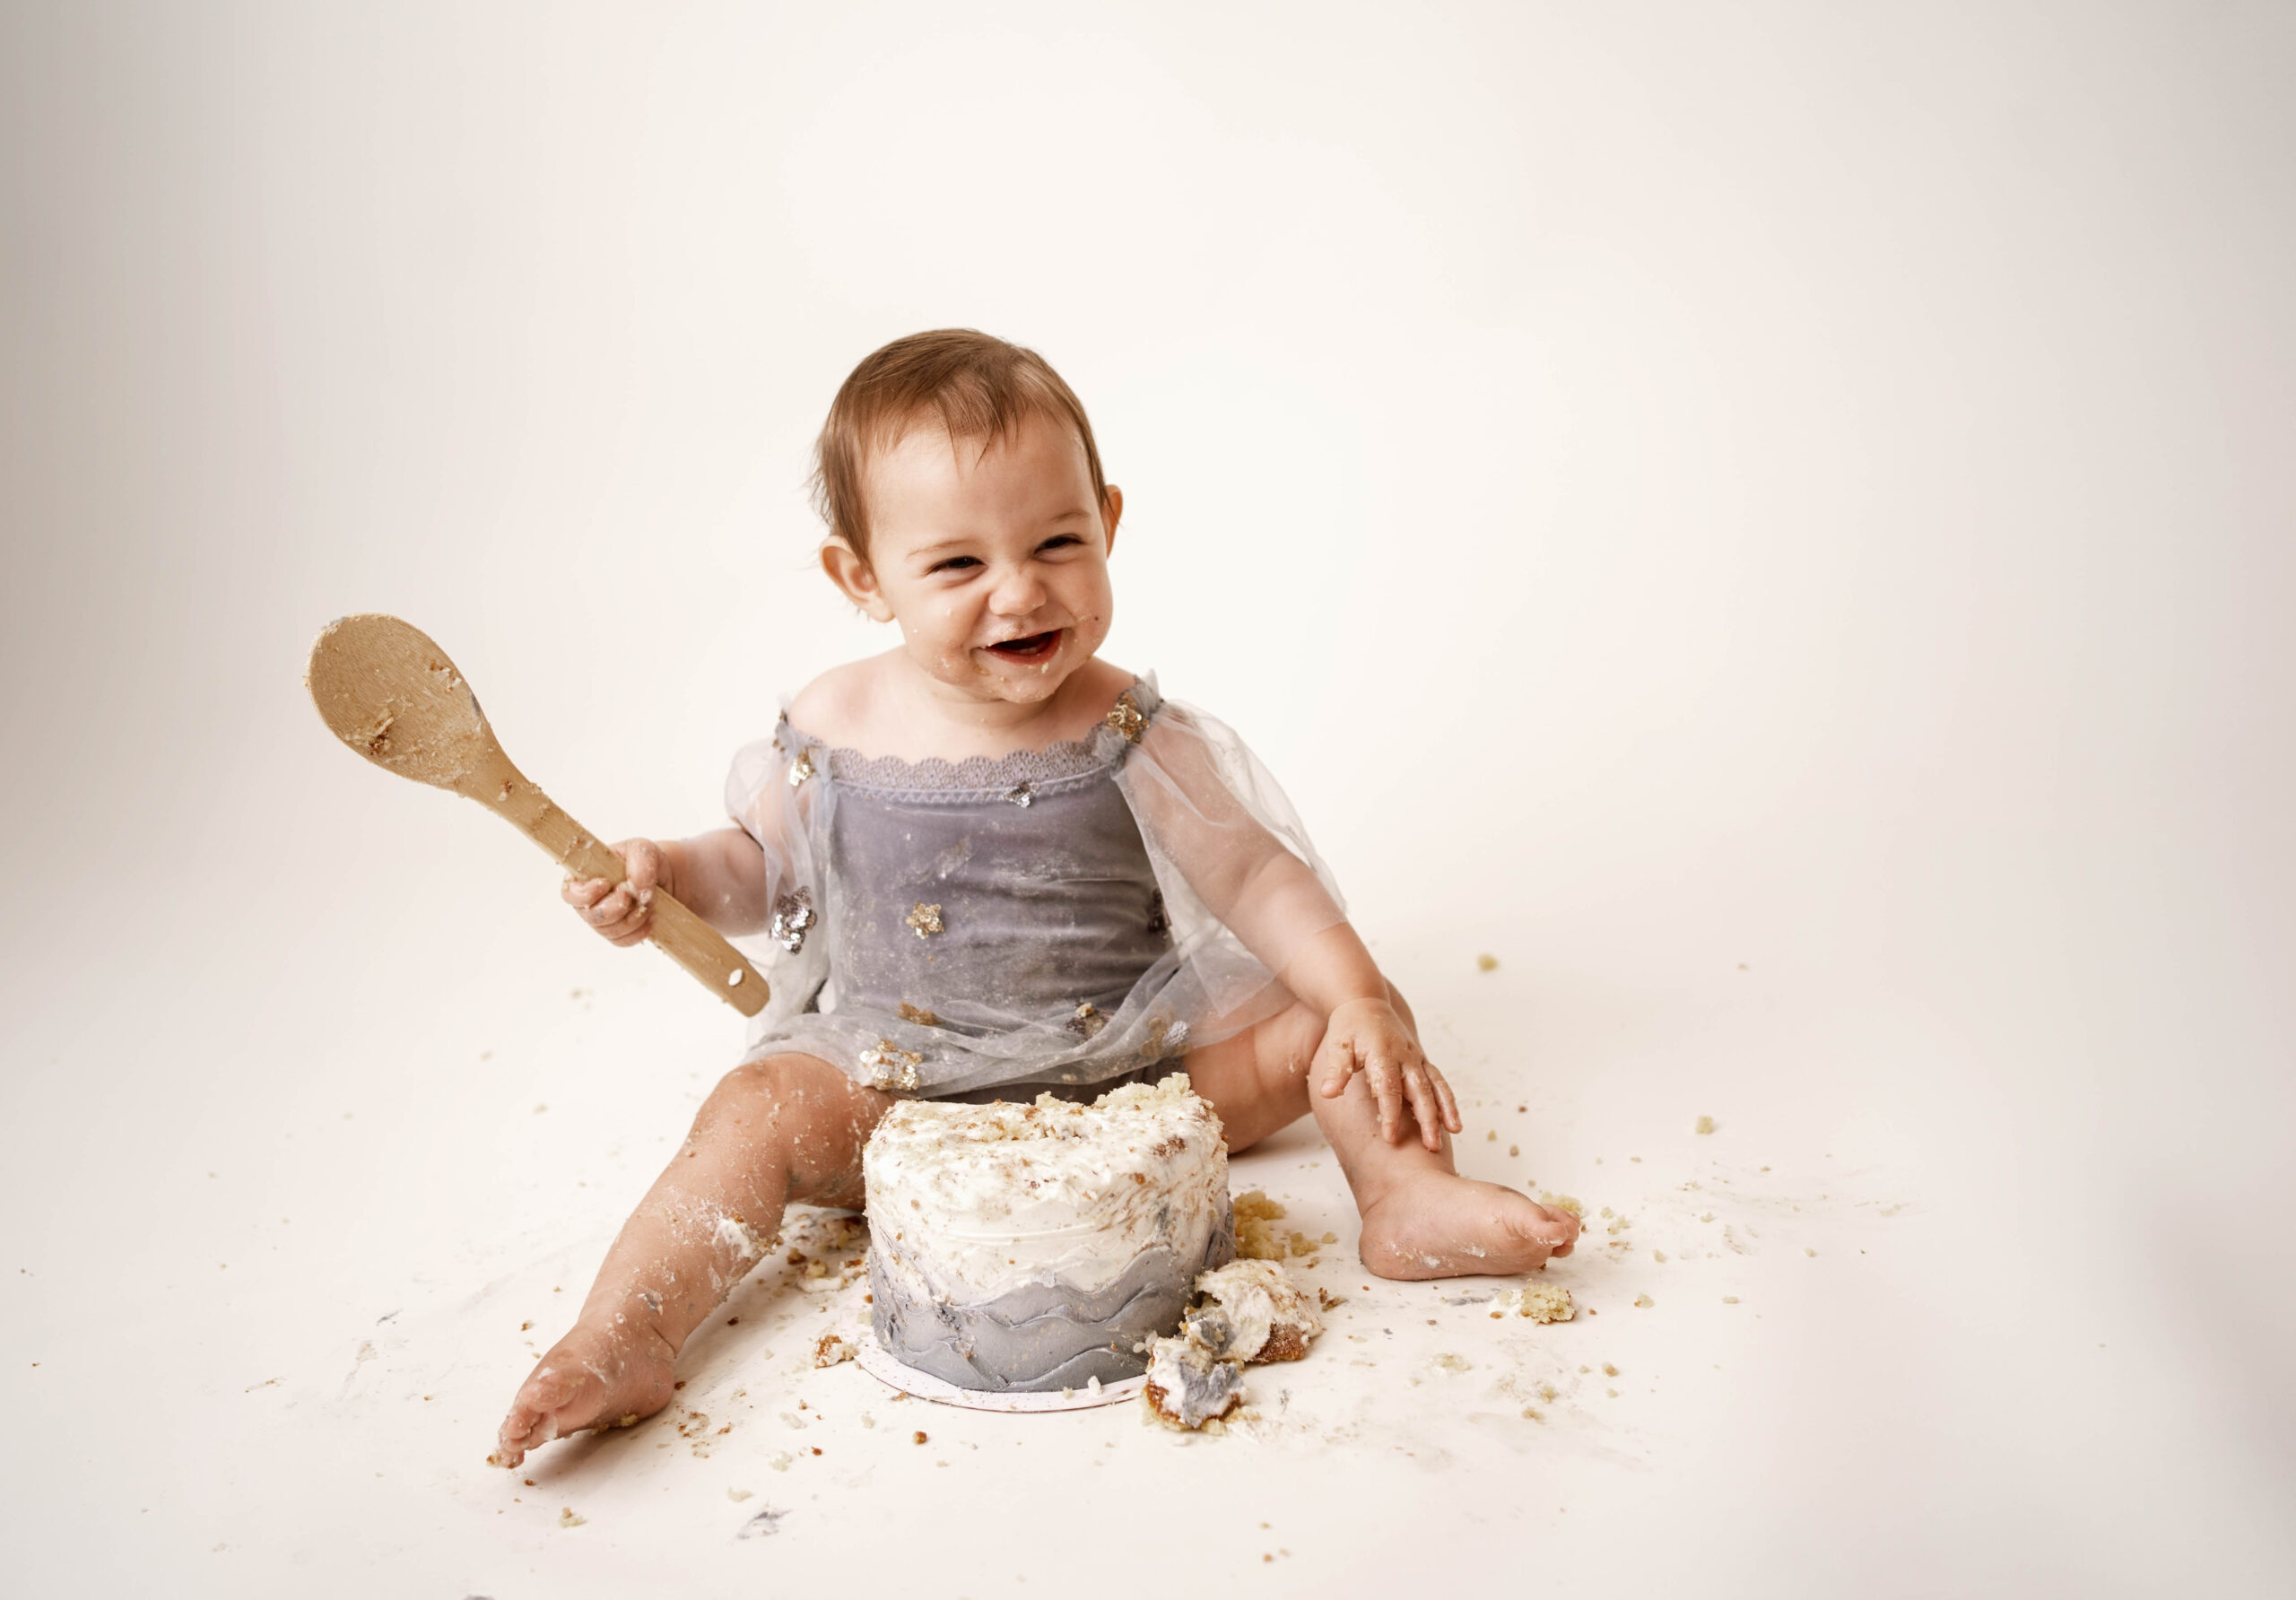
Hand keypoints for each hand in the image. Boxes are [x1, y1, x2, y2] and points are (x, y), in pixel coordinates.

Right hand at [561, 839, 670, 946]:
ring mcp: (603, 919)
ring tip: (648, 900)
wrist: (663, 876)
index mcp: (585, 876)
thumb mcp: (643, 850)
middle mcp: (590, 900)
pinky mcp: (618, 932)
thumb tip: (636, 890)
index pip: (569, 893)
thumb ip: (639, 864)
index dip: (584, 894)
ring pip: (608, 931)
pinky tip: (651, 916)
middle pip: (590, 917)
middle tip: (630, 894)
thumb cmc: (644, 859)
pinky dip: (639, 931)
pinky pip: (623, 941)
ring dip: (632, 918)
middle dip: (614, 908)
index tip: (605, 884)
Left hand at [1311, 997, 1463, 1150]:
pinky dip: (1447, 1101)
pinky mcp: (1422, 1061)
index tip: (1391, 1138)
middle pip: (1419, 1091)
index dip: (1390, 1114)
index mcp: (1383, 1053)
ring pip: (1435, 1086)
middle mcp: (1405, 1056)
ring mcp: (1416, 1058)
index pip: (1388, 1088)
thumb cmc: (1349, 1025)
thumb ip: (1337, 1070)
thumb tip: (1329, 1093)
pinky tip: (1453, 1122)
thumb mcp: (1338, 1044)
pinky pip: (1438, 1082)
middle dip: (1427, 1119)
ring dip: (1444, 1110)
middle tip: (1431, 1145)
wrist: (1365, 1001)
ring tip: (1454, 1132)